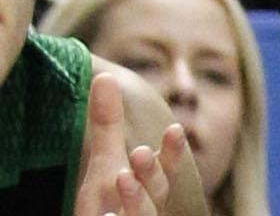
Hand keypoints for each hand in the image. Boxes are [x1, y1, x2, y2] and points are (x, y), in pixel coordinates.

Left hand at [74, 73, 186, 215]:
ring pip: (144, 214)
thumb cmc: (107, 203)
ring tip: (121, 177)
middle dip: (151, 172)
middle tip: (139, 152)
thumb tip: (105, 77)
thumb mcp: (106, 164)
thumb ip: (108, 126)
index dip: (171, 150)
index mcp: (151, 189)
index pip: (167, 169)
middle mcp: (148, 208)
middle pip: (159, 191)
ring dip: (135, 197)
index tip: (174, 128)